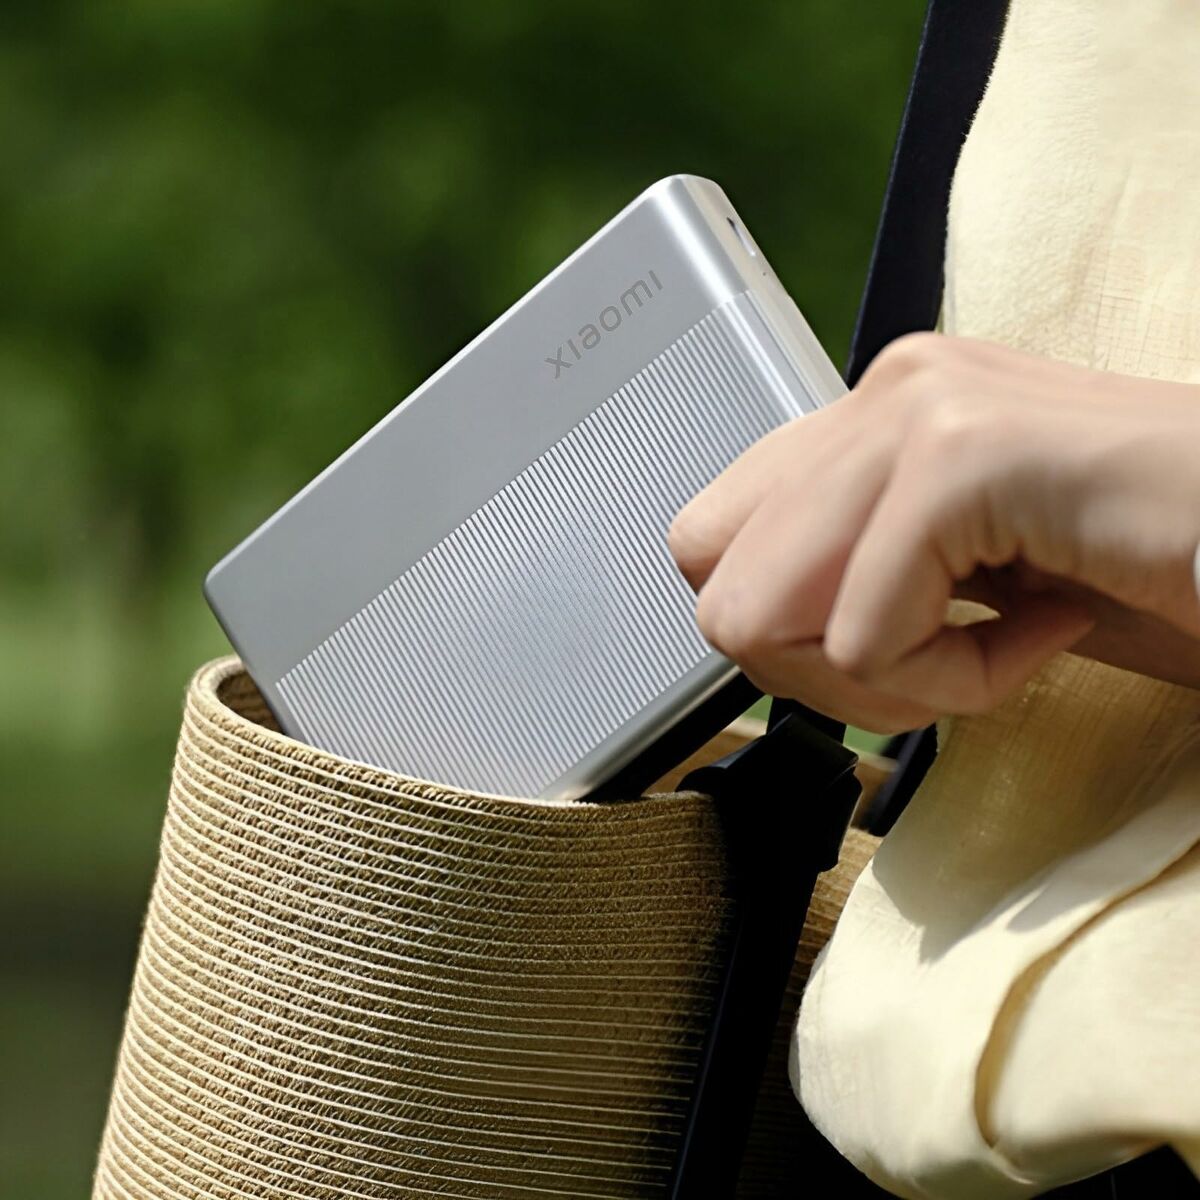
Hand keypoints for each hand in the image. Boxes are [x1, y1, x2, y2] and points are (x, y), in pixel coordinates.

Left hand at [668, 333, 1199, 731]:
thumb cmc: (1156, 568)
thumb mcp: (970, 577)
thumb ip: (858, 575)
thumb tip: (759, 625)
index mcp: (874, 414)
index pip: (709, 539)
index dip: (777, 634)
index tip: (888, 647)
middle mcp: (885, 392)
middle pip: (717, 587)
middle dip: (819, 674)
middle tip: (943, 663)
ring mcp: (921, 410)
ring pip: (763, 615)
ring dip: (888, 683)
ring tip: (1004, 640)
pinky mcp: (968, 457)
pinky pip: (869, 640)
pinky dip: (961, 682)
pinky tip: (1054, 626)